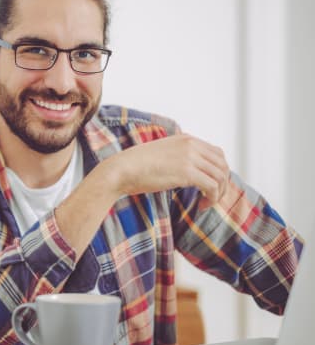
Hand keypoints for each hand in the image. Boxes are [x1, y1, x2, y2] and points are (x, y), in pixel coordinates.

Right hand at [108, 134, 229, 205]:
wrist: (122, 169)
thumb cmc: (136, 166)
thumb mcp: (161, 154)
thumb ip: (176, 157)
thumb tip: (187, 172)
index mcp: (185, 139)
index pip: (216, 153)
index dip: (219, 171)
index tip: (211, 186)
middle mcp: (191, 144)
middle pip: (222, 163)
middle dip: (223, 182)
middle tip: (213, 197)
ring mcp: (190, 157)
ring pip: (220, 176)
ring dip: (218, 192)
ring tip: (207, 203)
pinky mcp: (186, 172)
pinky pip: (212, 186)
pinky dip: (212, 198)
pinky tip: (202, 205)